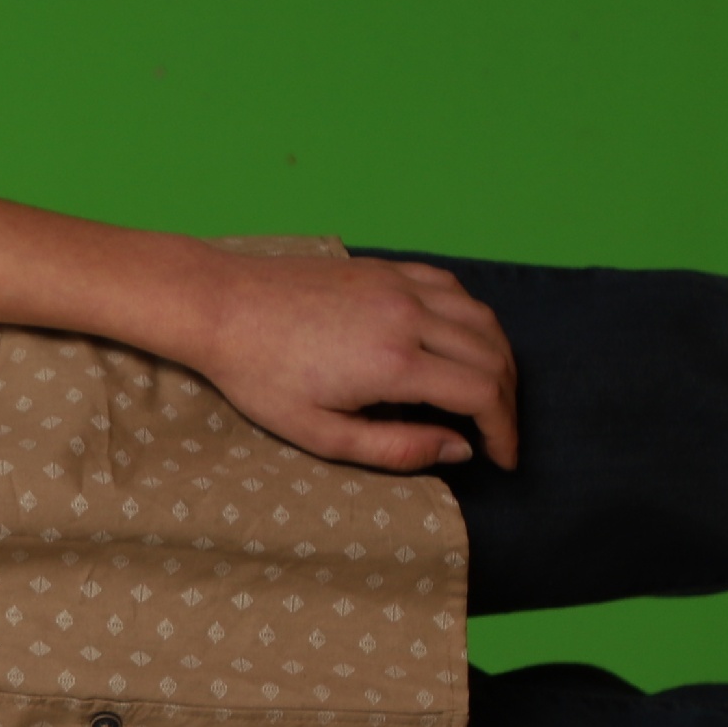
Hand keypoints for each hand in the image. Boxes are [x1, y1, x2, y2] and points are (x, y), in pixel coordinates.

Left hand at [183, 250, 520, 472]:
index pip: (483, 395)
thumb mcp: (320, 433)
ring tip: (490, 393)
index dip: (504, 431)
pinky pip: (452, 286)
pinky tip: (463, 340)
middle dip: (507, 401)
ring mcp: (399, 285)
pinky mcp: (386, 268)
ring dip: (499, 357)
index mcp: (394, 363)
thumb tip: (459, 449)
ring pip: (482, 318)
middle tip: (498, 433)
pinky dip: (472, 316)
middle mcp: (408, 316)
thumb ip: (395, 448)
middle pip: (494, 356)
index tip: (502, 458)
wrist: (220, 305)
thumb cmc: (259, 376)